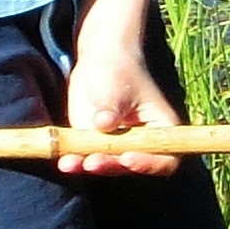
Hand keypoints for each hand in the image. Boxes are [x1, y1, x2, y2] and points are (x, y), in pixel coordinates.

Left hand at [61, 23, 184, 176]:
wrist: (98, 61)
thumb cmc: (119, 69)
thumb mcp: (117, 87)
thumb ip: (111, 108)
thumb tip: (102, 124)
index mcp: (161, 130)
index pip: (165, 160)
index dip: (148, 164)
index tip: (127, 157)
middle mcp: (142, 143)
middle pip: (132, 167)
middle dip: (111, 166)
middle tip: (93, 161)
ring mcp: (118, 145)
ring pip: (108, 166)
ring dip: (90, 167)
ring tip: (71, 163)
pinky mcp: (95, 144)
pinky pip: (87, 159)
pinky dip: (76, 162)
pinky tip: (65, 162)